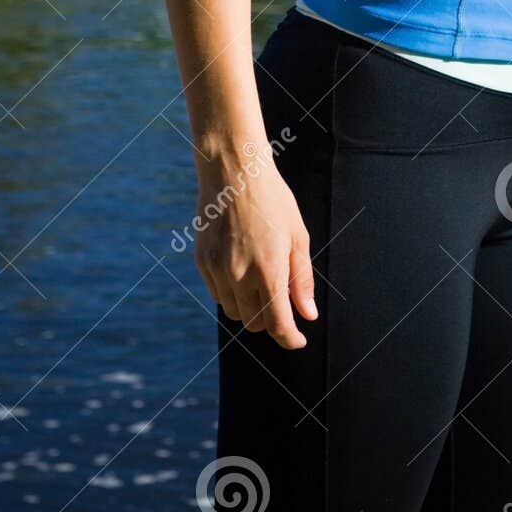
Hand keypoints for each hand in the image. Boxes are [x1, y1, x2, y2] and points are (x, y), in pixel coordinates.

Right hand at [194, 150, 316, 348]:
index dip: (290, 339)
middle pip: (256, 324)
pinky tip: (241, 269)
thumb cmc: (272, 200)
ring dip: (250, 308)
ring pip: (234, 312)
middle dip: (272, 321)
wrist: (233, 170)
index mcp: (269, 271)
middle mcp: (240, 276)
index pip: (278, 326)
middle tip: (283, 302)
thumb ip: (302, 280)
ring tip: (261, 281)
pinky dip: (232, 293)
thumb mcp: (298, 236)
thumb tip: (308, 315)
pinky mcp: (203, 262)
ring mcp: (218, 270)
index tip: (298, 340)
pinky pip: (218, 294)